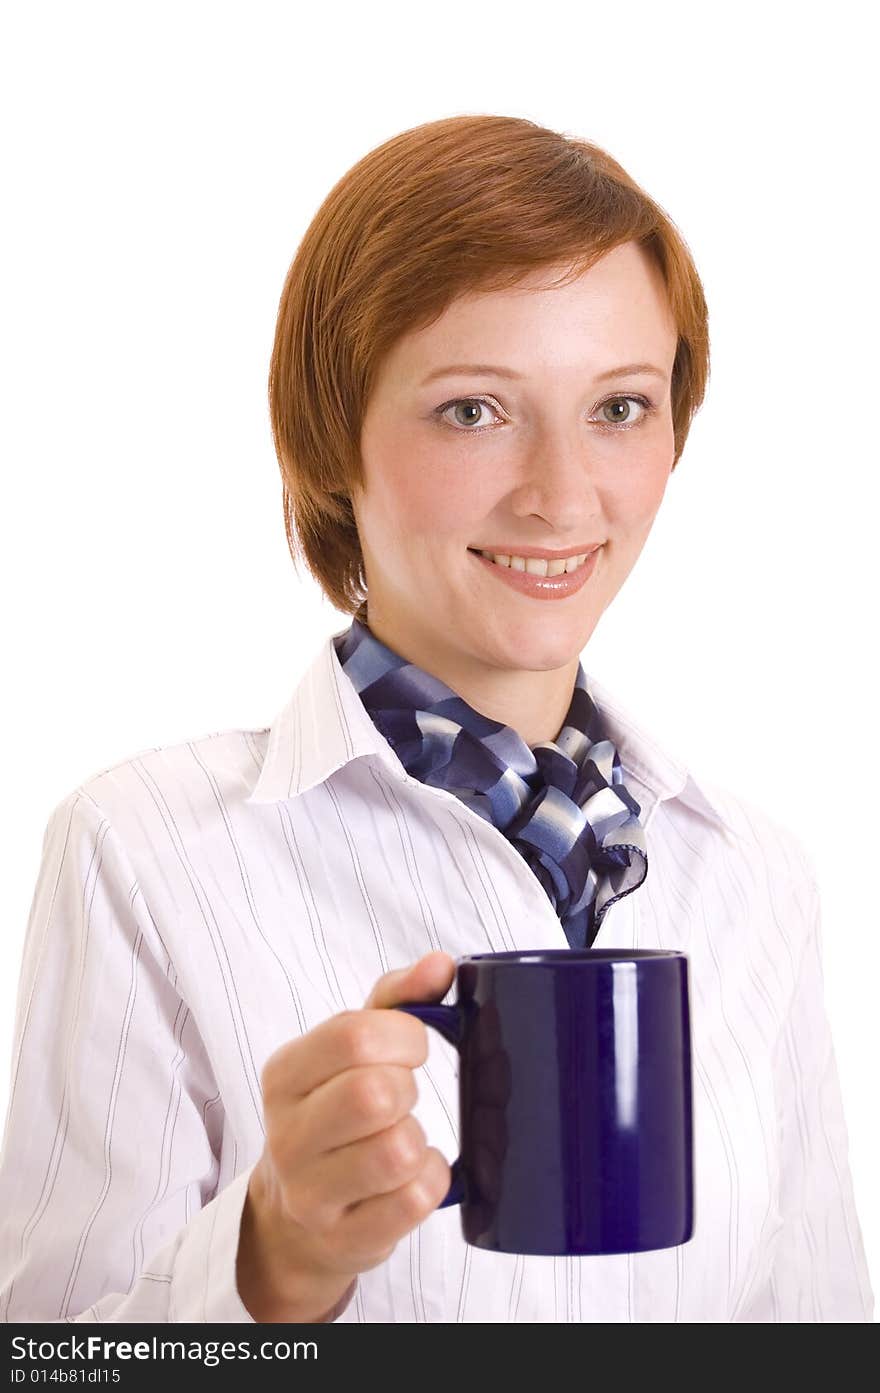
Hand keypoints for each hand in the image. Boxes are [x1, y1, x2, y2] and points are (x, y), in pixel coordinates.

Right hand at [236, 950, 455, 1321]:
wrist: (296, 1220)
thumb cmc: (336, 1115)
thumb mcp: (350, 1052)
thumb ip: (396, 999)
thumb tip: (440, 963)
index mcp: (285, 1073)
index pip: (354, 1034)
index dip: (404, 1036)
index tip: (411, 1048)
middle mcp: (287, 1133)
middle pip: (376, 1094)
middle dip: (408, 1090)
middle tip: (402, 1098)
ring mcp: (310, 1193)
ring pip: (398, 1151)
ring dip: (418, 1140)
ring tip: (401, 1138)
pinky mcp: (344, 1239)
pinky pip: (415, 1201)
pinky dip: (430, 1181)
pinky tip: (410, 1176)